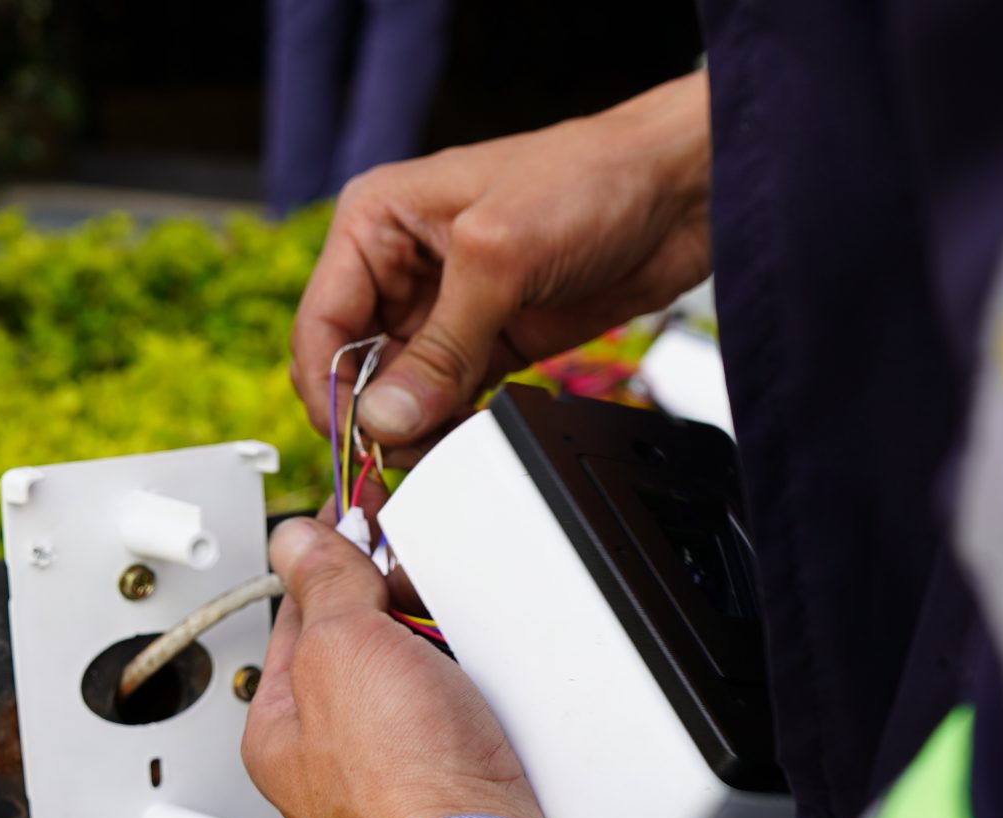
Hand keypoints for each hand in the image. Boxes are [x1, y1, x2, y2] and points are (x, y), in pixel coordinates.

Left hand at [241, 507, 544, 817]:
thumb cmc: (397, 788)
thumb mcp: (340, 649)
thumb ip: (321, 583)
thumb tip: (298, 539)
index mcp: (278, 725)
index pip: (298, 612)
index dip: (329, 554)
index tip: (359, 513)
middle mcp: (333, 753)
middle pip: (364, 638)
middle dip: (392, 600)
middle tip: (412, 581)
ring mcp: (401, 767)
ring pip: (421, 669)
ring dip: (441, 639)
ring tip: (451, 636)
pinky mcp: (461, 778)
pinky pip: (468, 703)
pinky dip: (480, 678)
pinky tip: (487, 675)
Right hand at [292, 72, 712, 451]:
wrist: (681, 190)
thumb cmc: (591, 176)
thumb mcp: (500, 256)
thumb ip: (441, 345)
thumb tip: (385, 417)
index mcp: (376, 222)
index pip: (321, 322)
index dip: (328, 388)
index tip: (353, 440)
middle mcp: (401, 265)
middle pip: (354, 365)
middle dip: (372, 416)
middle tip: (402, 455)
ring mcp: (446, 307)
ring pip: (400, 392)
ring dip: (414, 429)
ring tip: (439, 452)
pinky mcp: (490, 340)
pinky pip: (449, 400)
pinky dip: (451, 427)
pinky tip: (467, 440)